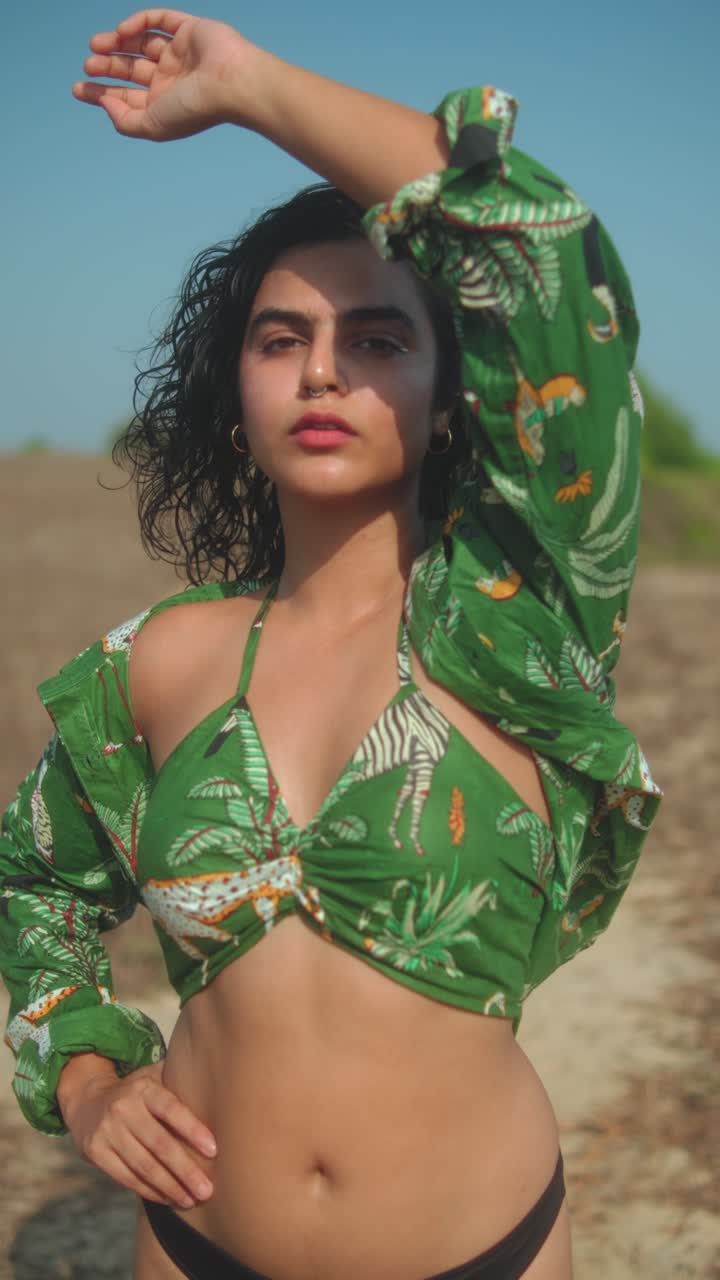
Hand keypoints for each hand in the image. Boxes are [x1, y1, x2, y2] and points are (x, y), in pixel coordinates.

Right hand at [61, 1059, 216, 1207]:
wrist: (87, 1102)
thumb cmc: (137, 1092)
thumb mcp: (153, 1078)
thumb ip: (179, 1082)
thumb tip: (220, 1088)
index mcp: (143, 1088)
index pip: (171, 1109)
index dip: (192, 1129)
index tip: (214, 1150)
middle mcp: (123, 1108)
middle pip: (159, 1144)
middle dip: (185, 1170)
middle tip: (207, 1190)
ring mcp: (107, 1131)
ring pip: (143, 1166)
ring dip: (170, 1187)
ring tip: (191, 1200)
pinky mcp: (96, 1152)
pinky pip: (127, 1177)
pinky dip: (150, 1191)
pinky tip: (169, 1199)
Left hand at [72, 8, 260, 140]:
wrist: (231, 84)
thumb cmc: (195, 109)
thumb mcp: (152, 126)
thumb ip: (126, 121)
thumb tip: (106, 103)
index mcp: (165, 104)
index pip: (128, 96)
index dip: (101, 93)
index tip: (79, 89)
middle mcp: (171, 79)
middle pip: (131, 69)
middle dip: (107, 67)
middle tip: (88, 65)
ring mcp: (179, 53)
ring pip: (140, 43)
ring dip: (116, 43)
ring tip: (95, 45)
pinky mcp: (188, 30)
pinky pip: (159, 20)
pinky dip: (138, 22)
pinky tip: (122, 32)